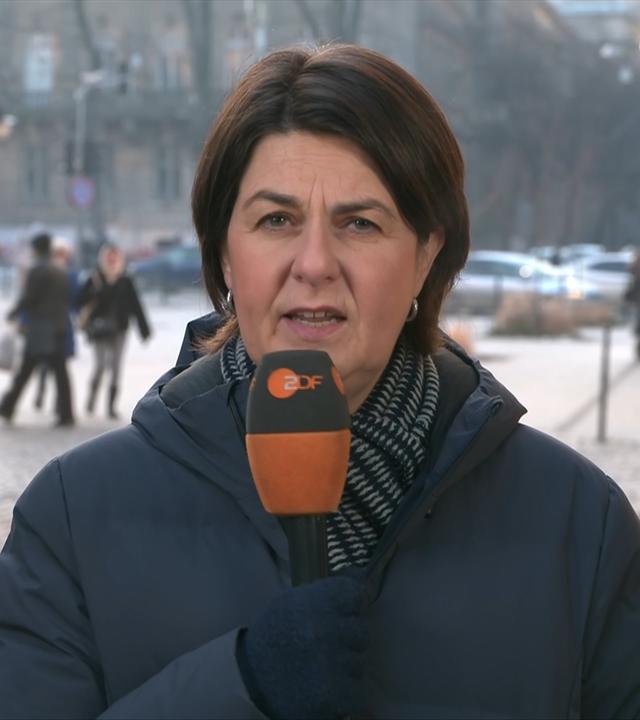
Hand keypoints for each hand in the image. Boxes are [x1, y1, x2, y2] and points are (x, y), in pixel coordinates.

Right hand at [238, 575, 367, 719]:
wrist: (250, 677)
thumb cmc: (275, 632)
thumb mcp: (293, 601)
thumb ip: (326, 592)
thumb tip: (360, 578)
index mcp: (316, 602)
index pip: (356, 594)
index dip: (351, 604)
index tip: (344, 612)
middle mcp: (325, 629)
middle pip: (362, 630)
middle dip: (349, 638)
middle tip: (330, 643)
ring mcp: (332, 662)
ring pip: (360, 661)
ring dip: (347, 665)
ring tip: (324, 666)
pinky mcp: (334, 693)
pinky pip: (357, 689)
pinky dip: (346, 690)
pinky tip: (327, 685)